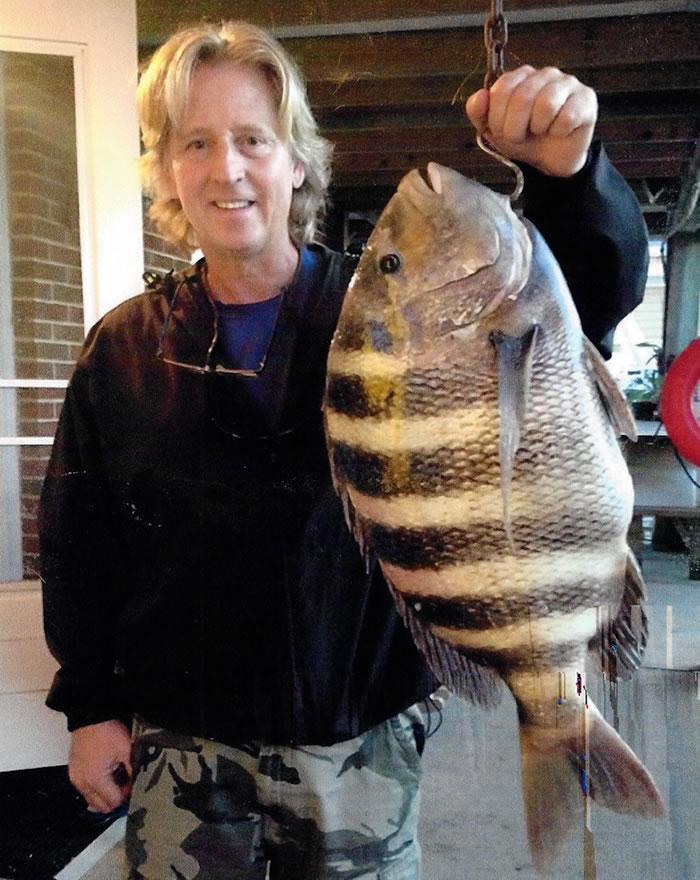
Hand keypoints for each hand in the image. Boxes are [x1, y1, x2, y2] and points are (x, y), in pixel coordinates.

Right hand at [68, 720, 132, 812]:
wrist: (90, 716)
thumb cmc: (106, 730)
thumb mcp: (127, 749)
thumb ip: (133, 770)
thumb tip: (138, 782)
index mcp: (95, 779)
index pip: (113, 802)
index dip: (126, 795)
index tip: (132, 784)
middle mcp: (82, 782)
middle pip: (101, 806)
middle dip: (115, 799)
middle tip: (126, 785)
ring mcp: (76, 778)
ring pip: (92, 800)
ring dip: (105, 794)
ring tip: (116, 777)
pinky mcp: (74, 772)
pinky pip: (85, 789)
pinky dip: (96, 787)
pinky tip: (106, 773)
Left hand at [466, 65, 597, 176]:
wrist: (550, 161)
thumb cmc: (523, 139)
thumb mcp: (493, 130)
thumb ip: (479, 113)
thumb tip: (479, 96)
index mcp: (521, 77)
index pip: (502, 88)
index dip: (497, 117)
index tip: (501, 131)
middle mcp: (545, 74)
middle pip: (522, 96)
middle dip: (515, 127)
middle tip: (519, 137)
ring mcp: (568, 84)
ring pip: (546, 103)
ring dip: (538, 128)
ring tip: (540, 132)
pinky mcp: (586, 99)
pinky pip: (567, 116)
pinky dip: (558, 132)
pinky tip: (558, 132)